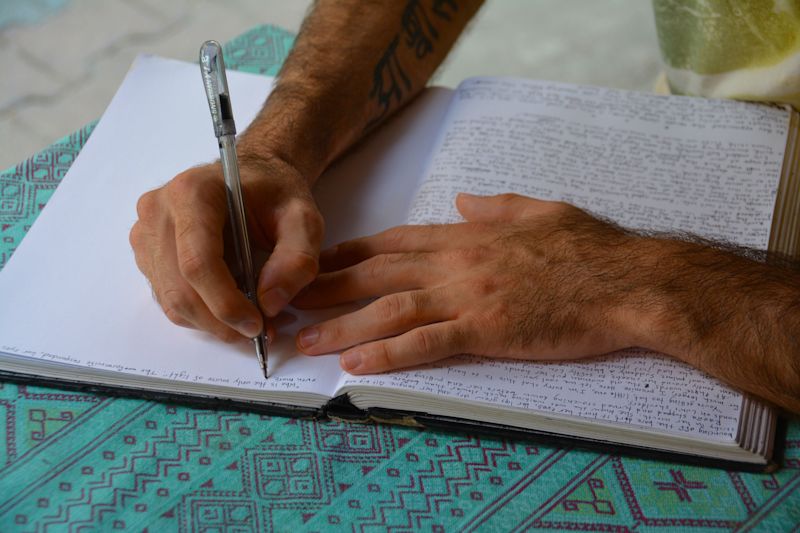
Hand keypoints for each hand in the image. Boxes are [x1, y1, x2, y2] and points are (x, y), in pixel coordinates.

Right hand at [130, 155, 323, 341]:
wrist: (253, 176)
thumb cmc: (275, 192)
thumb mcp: (304, 218)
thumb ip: (297, 259)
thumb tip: (270, 303)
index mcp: (193, 193)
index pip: (198, 262)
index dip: (226, 303)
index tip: (257, 325)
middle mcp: (159, 211)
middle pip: (180, 288)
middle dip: (221, 322)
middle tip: (261, 333)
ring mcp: (147, 233)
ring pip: (172, 300)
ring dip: (212, 323)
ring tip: (251, 321)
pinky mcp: (148, 252)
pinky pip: (169, 297)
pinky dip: (201, 314)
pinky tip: (231, 308)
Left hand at [293, 193, 653, 372]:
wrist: (629, 281)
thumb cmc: (591, 249)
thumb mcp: (540, 210)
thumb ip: (496, 206)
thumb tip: (464, 202)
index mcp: (469, 236)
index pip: (394, 241)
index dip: (350, 252)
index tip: (318, 261)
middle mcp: (458, 262)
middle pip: (377, 272)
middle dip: (326, 285)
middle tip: (287, 297)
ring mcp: (468, 296)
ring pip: (389, 308)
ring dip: (341, 325)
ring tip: (304, 339)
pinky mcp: (486, 330)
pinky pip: (425, 343)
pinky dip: (386, 353)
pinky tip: (355, 364)